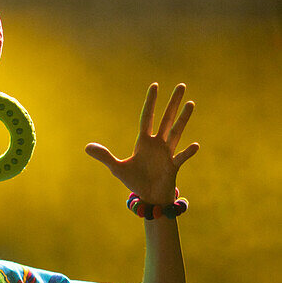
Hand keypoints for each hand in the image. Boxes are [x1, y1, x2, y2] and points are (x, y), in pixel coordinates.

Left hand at [86, 83, 198, 205]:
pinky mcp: (173, 166)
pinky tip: (195, 145)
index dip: (150, 102)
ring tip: (190, 103)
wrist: (149, 197)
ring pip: (176, 132)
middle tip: (181, 85)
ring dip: (183, 119)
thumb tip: (86, 147)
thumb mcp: (117, 168)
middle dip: (173, 103)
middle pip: (166, 119)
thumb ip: (104, 156)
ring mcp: (167, 154)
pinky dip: (187, 152)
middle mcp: (158, 144)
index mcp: (144, 142)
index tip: (154, 85)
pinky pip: (181, 157)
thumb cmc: (135, 181)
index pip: (147, 117)